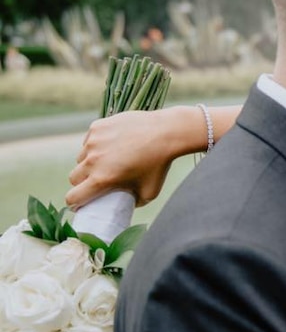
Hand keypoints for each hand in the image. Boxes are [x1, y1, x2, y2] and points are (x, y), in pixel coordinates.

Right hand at [66, 108, 190, 207]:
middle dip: (82, 182)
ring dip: (88, 162)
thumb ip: (135, 202)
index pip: (73, 197)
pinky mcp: (98, 126)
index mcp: (102, 179)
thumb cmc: (160, 164)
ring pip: (81, 157)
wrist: (166, 133)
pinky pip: (89, 139)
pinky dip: (95, 143)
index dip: (75, 203)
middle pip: (74, 177)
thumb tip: (126, 205)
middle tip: (95, 180)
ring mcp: (94, 141)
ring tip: (105, 161)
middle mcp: (94, 160)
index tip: (81, 202)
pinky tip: (110, 144)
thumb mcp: (150, 192)